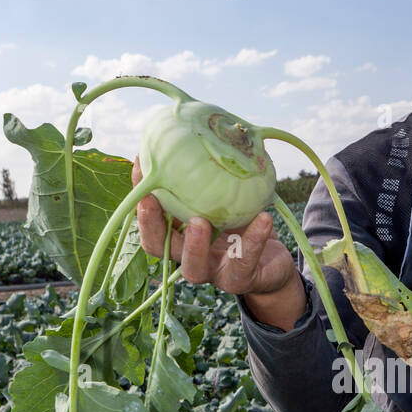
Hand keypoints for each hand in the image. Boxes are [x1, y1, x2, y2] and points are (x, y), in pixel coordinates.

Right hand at [132, 156, 298, 298]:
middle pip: (159, 249)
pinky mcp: (241, 280)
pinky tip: (263, 218)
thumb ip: (206, 178)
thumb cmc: (242, 224)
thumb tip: (191, 131)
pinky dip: (254, 239)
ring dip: (194, 246)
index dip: (140, 198)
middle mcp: (189, 256)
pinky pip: (245, 262)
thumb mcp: (223, 200)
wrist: (272, 261)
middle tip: (152, 201)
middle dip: (152, 226)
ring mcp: (213, 272)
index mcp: (179, 236)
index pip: (150, 221)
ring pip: (194, 268)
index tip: (139, 166)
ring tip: (200, 222)